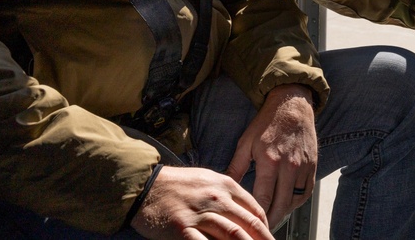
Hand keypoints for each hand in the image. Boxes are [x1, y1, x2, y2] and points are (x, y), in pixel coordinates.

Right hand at [130, 165, 272, 239]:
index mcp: (226, 185)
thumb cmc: (177, 184)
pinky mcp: (182, 228)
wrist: (145, 185)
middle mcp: (217, 199)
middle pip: (248, 225)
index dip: (266, 229)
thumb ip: (229, 196)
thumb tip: (246, 215)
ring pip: (233, 235)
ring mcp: (200, 214)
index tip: (269, 239)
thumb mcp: (209, 181)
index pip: (255, 210)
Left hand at [225, 84, 317, 229]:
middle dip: (270, 220)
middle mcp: (289, 165)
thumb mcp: (246, 142)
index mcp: (270, 160)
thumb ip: (236, 167)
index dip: (256, 215)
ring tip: (272, 218)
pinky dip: (297, 202)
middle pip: (281, 205)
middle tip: (261, 228)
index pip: (263, 198)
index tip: (250, 223)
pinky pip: (306, 192)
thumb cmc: (268, 122)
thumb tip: (226, 187)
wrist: (292, 104)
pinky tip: (287, 204)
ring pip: (295, 201)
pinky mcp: (312, 165)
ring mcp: (303, 166)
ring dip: (284, 212)